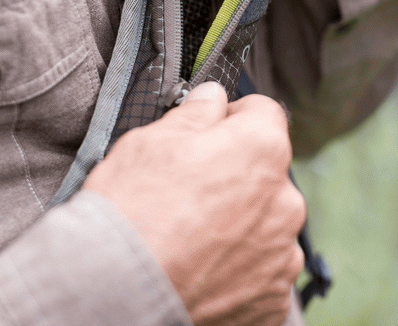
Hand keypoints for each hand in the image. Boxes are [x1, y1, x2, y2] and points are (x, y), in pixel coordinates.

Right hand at [84, 83, 305, 325]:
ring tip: (191, 239)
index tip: (209, 135)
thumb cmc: (130, 212)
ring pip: (266, 224)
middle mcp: (284, 200)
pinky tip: (201, 270)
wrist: (113, 293)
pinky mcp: (272, 298)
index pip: (263, 114)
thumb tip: (212, 99)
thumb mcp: (151, 140)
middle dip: (236, 178)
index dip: (232, 120)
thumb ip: (195, 113)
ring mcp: (281, 253)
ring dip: (240, 226)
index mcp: (262, 148)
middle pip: (265, 174)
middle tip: (189, 195)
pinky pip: (261, 271)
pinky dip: (238, 271)